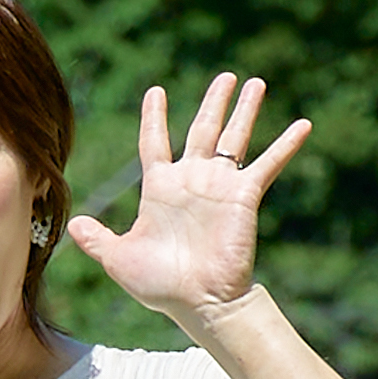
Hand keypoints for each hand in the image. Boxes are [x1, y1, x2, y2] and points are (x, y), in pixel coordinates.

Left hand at [62, 75, 314, 327]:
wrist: (197, 302)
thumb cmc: (159, 285)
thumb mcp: (119, 258)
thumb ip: (97, 238)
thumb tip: (73, 224)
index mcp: (159, 188)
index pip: (154, 142)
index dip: (154, 117)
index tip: (156, 91)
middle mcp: (191, 181)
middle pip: (202, 129)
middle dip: (214, 102)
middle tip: (226, 77)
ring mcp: (219, 186)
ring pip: (233, 137)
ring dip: (245, 110)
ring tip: (256, 82)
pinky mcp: (244, 196)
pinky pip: (267, 164)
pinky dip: (285, 145)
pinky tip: (303, 124)